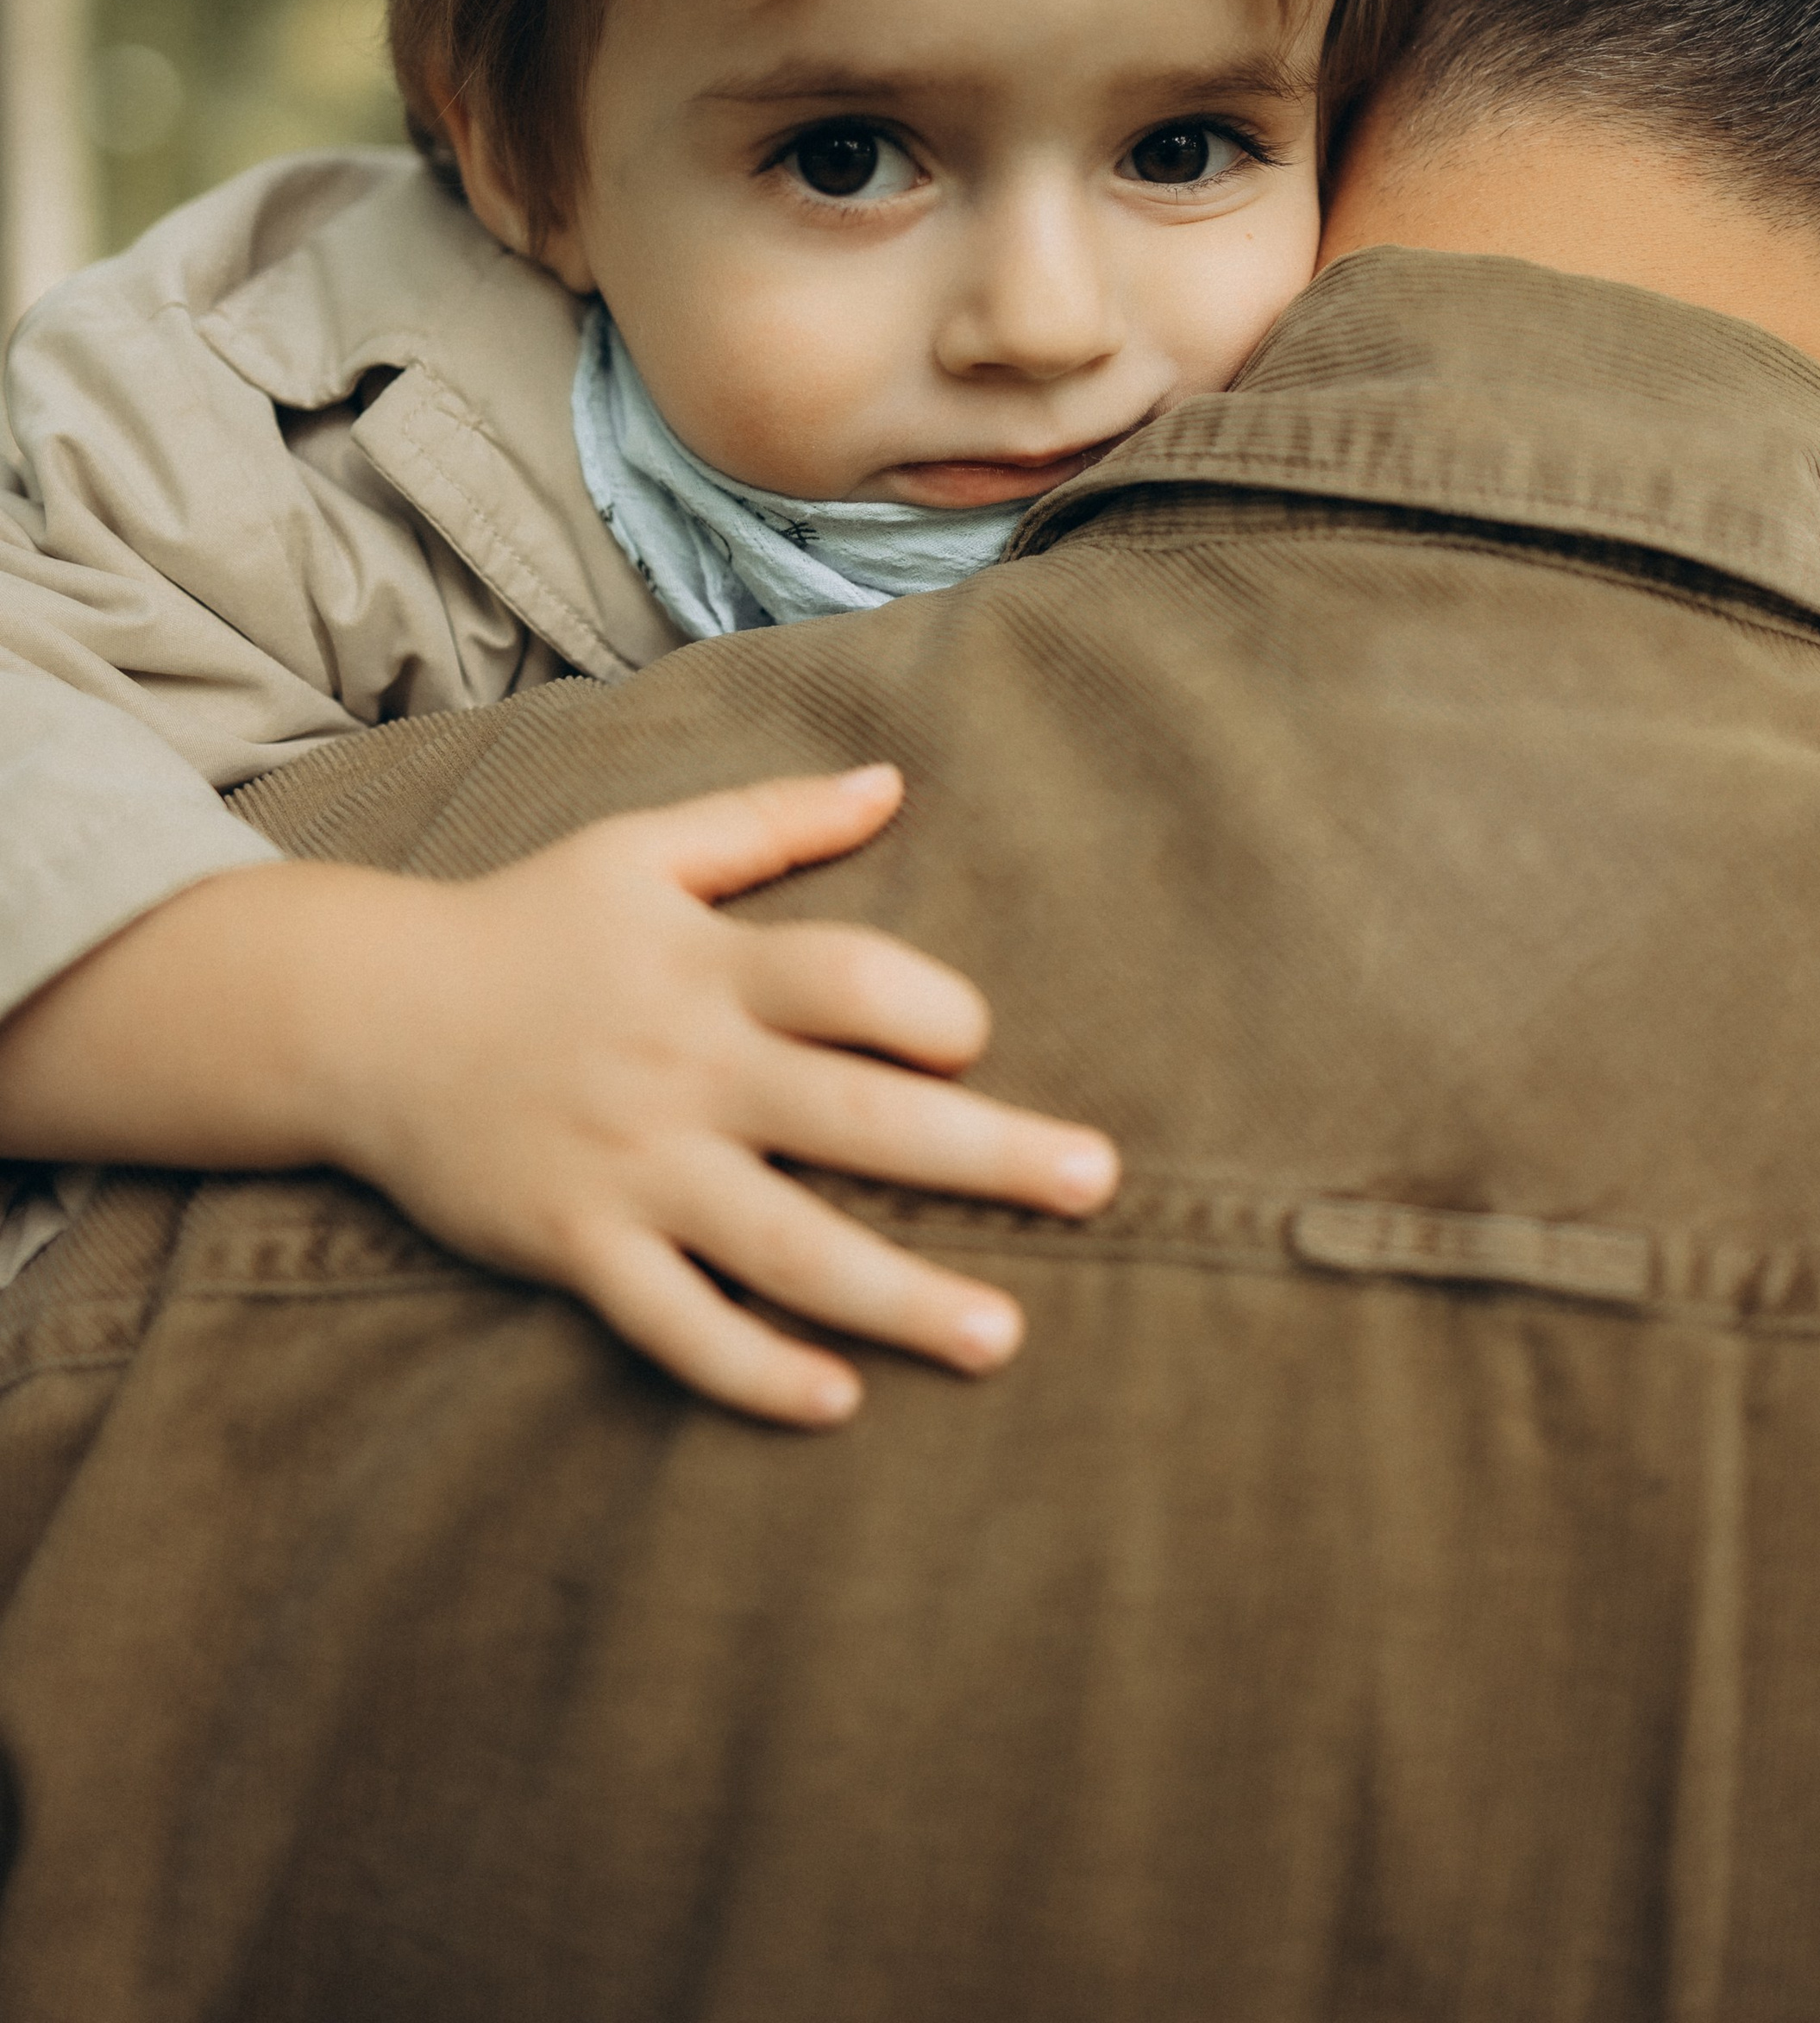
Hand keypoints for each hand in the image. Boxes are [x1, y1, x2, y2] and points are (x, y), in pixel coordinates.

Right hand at [319, 768, 1119, 1423]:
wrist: (362, 1016)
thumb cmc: (525, 921)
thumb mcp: (643, 845)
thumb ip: (771, 818)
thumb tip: (895, 781)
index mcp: (709, 968)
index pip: (848, 982)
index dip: (928, 1005)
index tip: (979, 1038)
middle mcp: (684, 1071)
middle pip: (856, 1119)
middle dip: (986, 1154)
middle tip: (1097, 1183)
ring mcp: (631, 1168)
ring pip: (784, 1246)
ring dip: (900, 1296)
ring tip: (1003, 1337)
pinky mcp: (576, 1245)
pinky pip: (675, 1324)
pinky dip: (752, 1369)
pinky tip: (838, 1399)